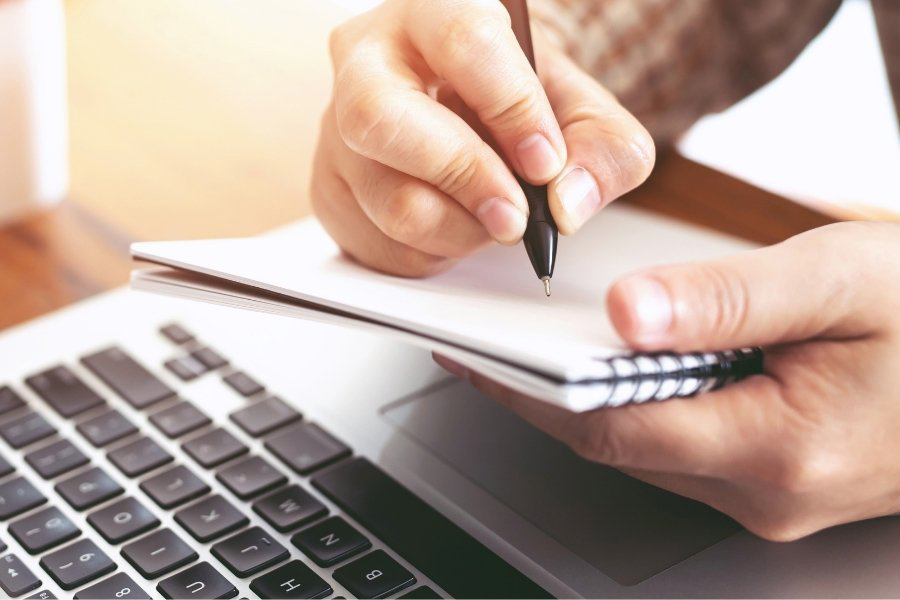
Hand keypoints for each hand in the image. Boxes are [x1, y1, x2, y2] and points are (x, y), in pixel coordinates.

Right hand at [312, 0, 653, 275]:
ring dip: (462, 229)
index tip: (545, 163)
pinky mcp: (330, 188)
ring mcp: (337, 129)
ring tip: (494, 217)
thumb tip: (568, 202)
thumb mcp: (582, 113)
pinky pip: (382, 243)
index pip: (464, 44)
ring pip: (391, 200)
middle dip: (464, 178)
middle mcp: (367, 62)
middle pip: (383, 119)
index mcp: (433, 14)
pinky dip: (436, 251)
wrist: (470, 122)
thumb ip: (603, 149)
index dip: (512, 109)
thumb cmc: (517, 105)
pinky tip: (457, 222)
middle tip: (515, 215)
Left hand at [436, 221, 899, 540]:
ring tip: (534, 350)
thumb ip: (727, 299)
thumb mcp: (837, 280)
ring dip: (588, 403)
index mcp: (779, 448)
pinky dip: (636, 408)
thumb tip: (626, 314)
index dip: (532, 393)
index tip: (477, 358)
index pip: (610, 428)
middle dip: (546, 398)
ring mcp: (772, 496)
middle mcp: (769, 492)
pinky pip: (681, 447)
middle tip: (487, 348)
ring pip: (647, 450)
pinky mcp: (775, 480)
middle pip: (619, 445)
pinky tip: (615, 368)